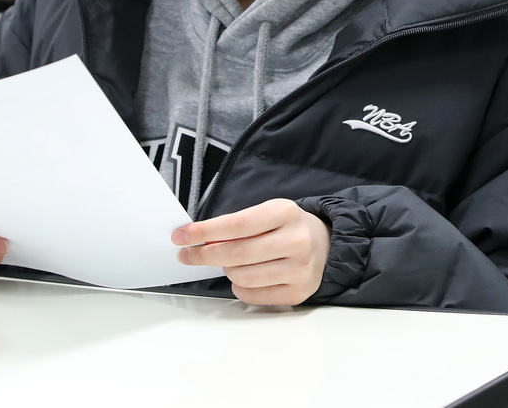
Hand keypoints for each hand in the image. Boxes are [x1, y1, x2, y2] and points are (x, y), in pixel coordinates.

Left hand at [173, 199, 331, 305]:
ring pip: (242, 276)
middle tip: (187, 255)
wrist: (325, 244)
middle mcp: (297, 241)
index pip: (237, 224)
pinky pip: (252, 295)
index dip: (205, 232)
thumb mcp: (267, 213)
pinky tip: (244, 276)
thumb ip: (236, 225)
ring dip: (226, 270)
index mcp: (286, 213)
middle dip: (204, 255)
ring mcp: (300, 269)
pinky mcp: (298, 292)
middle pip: (237, 253)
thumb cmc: (286, 227)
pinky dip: (239, 286)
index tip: (181, 236)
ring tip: (229, 263)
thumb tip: (197, 241)